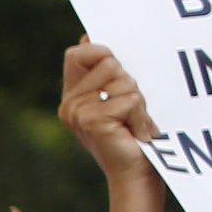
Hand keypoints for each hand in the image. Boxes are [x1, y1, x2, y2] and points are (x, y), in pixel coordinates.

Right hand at [58, 42, 159, 190]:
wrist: (135, 176)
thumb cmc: (133, 136)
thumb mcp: (118, 98)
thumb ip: (106, 73)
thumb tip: (88, 36)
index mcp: (73, 96)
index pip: (76, 54)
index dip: (99, 51)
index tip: (117, 68)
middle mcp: (70, 104)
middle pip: (107, 62)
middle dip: (129, 81)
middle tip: (130, 110)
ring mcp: (78, 112)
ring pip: (121, 79)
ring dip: (138, 100)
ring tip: (134, 122)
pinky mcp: (92, 120)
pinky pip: (128, 99)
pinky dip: (141, 115)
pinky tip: (137, 132)